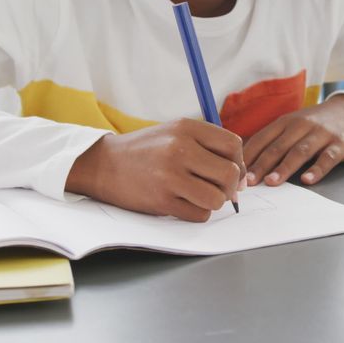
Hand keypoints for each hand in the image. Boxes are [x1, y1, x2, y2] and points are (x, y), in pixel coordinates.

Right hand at [65, 119, 244, 221]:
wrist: (103, 164)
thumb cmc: (145, 150)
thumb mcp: (174, 133)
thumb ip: (207, 146)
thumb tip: (240, 177)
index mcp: (186, 128)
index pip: (233, 145)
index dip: (239, 162)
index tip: (233, 172)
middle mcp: (179, 148)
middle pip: (229, 173)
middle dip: (230, 186)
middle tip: (220, 189)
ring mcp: (170, 175)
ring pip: (217, 198)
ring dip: (214, 201)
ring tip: (200, 196)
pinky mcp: (161, 200)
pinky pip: (200, 214)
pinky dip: (198, 213)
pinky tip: (185, 204)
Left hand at [242, 95, 343, 186]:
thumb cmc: (314, 123)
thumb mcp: (291, 125)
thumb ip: (273, 141)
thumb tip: (245, 162)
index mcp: (285, 122)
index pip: (262, 139)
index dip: (248, 157)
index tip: (236, 173)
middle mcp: (301, 125)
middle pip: (277, 147)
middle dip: (261, 165)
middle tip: (249, 182)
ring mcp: (321, 134)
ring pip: (299, 151)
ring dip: (284, 167)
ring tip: (272, 181)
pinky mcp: (340, 144)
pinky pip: (327, 158)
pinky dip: (317, 169)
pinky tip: (307, 180)